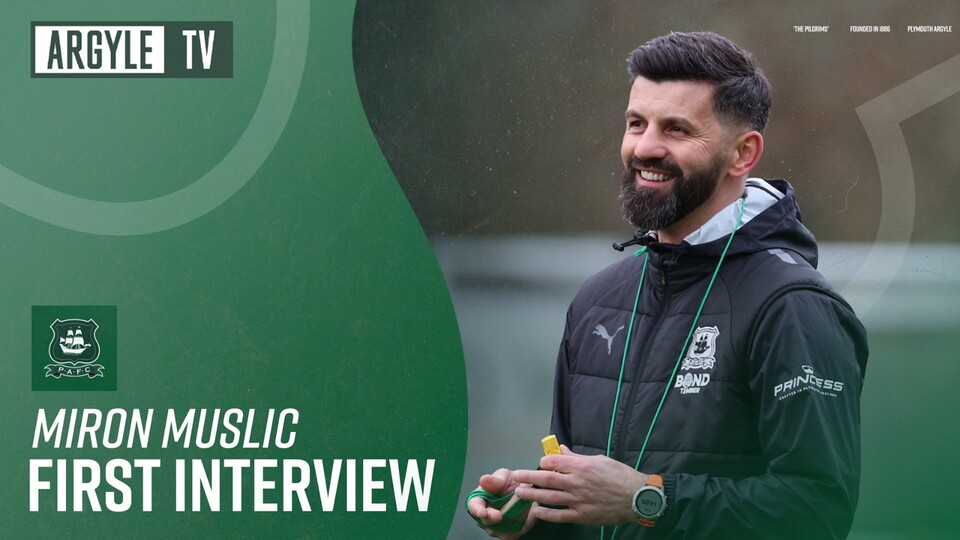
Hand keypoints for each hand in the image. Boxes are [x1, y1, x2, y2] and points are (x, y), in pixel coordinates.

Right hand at [467, 468, 537, 537]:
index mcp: (480, 501)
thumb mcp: (504, 477)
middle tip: (507, 507)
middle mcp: (486, 517)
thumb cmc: (511, 483)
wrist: (527, 493)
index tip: (484, 512)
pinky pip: (517, 530)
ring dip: (517, 514)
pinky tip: (531, 509)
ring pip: (505, 526)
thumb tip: (484, 480)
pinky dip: (526, 519)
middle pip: (489, 521)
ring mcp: (497, 528)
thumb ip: (496, 480)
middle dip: (498, 515)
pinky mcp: (510, 534)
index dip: (478, 510)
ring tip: (525, 501)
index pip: (474, 506)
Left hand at [513, 445, 647, 525]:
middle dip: (528, 476)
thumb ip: (578, 457)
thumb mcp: (599, 460)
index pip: (554, 462)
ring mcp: (579, 500)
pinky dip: (547, 514)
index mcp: (582, 466)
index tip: (540, 463)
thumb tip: (561, 450)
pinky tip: (537, 511)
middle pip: (547, 479)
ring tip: (520, 493)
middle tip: (516, 476)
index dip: (543, 461)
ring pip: (549, 497)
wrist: (637, 497)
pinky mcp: (582, 515)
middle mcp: (577, 482)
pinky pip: (560, 515)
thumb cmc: (620, 476)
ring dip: (532, 495)